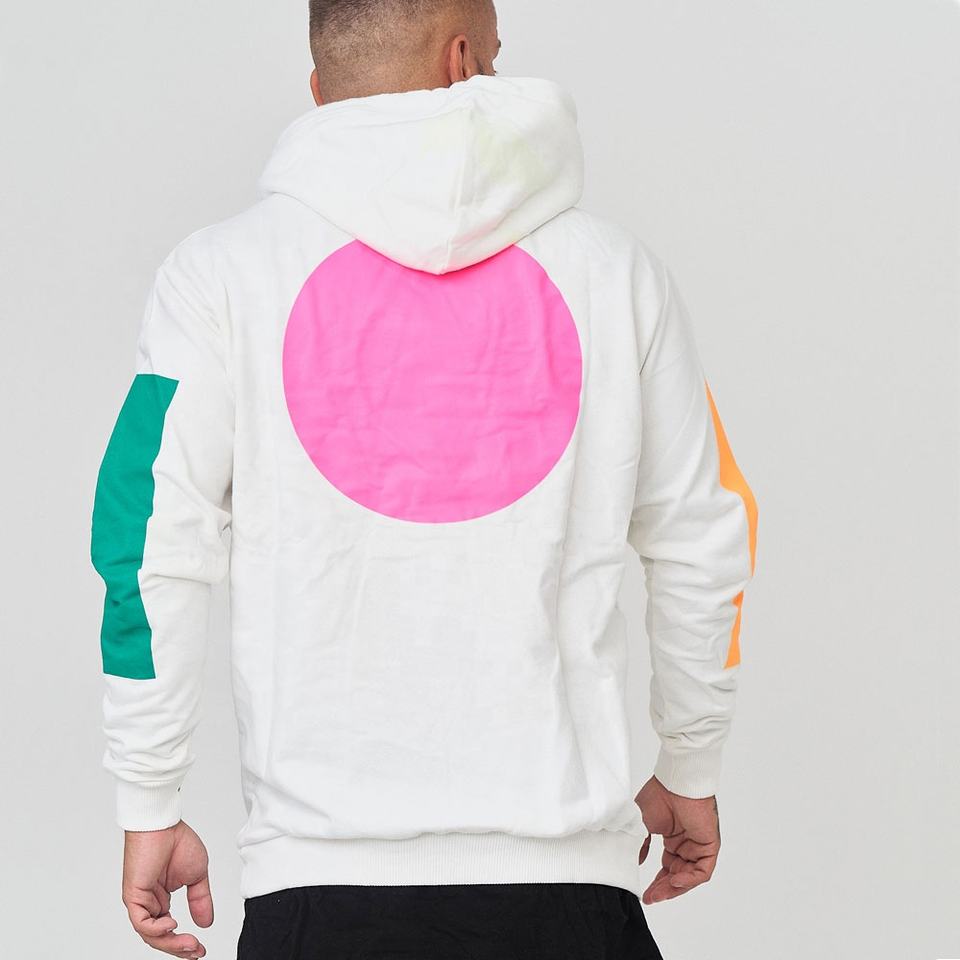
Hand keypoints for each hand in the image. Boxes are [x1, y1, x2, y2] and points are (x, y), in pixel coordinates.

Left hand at [121, 820, 212, 957]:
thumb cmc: (177, 842)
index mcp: (161, 900)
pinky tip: (172, 925)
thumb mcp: (197, 875)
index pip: (169, 930)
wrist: (164, 824)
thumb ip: (200, 899)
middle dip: (179, 948)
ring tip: (189, 943)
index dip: (184, 943)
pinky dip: (155, 928)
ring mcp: (140, 901)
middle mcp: (149, 903)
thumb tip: (206, 922)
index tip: (201, 949)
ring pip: (150, 933)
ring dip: (170, 942)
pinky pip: (141, 921)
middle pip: (160, 937)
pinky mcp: (134, 895)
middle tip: (196, 952)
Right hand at [635, 774, 720, 904]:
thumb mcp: (642, 823)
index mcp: (674, 839)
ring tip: (658, 893)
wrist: (675, 782)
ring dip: (675, 887)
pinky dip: (689, 879)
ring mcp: (698, 845)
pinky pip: (703, 870)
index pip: (667, 868)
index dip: (657, 883)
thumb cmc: (659, 795)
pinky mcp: (710, 845)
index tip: (646, 894)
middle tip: (651, 898)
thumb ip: (641, 844)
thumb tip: (638, 861)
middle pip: (678, 876)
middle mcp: (687, 844)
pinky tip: (674, 880)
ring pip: (690, 876)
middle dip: (664, 889)